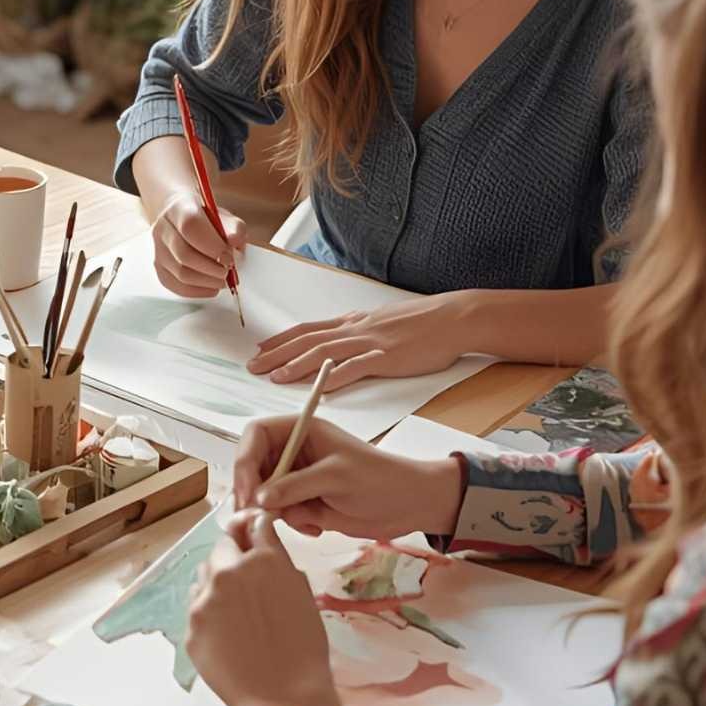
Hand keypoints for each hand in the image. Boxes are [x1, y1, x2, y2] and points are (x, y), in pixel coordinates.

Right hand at [151, 189, 246, 297]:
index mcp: (180, 208)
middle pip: (184, 254)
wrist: (182, 220)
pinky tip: (211, 287)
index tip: (229, 257)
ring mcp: (158, 250)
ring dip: (206, 281)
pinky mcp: (159, 268)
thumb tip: (234, 241)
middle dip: (211, 268)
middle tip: (228, 272)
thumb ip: (234, 228)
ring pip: (180, 273)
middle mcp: (163, 228)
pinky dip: (197, 291)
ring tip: (222, 280)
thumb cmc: (206, 220)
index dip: (212, 245)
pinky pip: (176, 286)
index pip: (191, 225)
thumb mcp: (225, 217)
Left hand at [187, 511, 343, 705]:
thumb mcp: (301, 594)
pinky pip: (196, 606)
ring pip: (204, 575)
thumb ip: (278, 562)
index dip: (253, 526)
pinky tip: (227, 632)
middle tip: (244, 576)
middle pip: (222, 546)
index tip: (251, 528)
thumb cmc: (303, 650)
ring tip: (237, 610)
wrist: (285, 697)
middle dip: (232, 555)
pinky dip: (209, 611)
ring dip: (217, 581)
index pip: (252, 524)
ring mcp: (205, 599)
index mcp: (263, 560)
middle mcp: (229, 572)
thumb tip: (263, 542)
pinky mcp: (190, 625)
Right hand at [233, 415, 462, 538]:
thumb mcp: (336, 477)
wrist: (411, 505)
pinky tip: (316, 528)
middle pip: (253, 466)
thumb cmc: (378, 479)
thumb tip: (258, 499)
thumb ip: (295, 486)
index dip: (245, 460)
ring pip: (264, 494)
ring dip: (276, 512)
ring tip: (304, 522)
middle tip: (257, 516)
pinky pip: (282, 513)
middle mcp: (294, 452)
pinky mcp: (305, 502)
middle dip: (254, 492)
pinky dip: (292, 523)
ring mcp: (298, 478)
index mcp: (301, 431)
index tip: (247, 490)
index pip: (256, 435)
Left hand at [247, 291, 469, 390]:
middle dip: (277, 353)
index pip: (309, 329)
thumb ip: (361, 330)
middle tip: (252, 365)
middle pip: (307, 340)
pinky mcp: (386, 357)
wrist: (453, 317)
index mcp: (354, 322)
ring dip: (296, 364)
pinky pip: (355, 368)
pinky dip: (333, 378)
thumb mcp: (383, 321)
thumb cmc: (423, 322)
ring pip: (324, 353)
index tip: (260, 347)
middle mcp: (355, 329)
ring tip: (274, 376)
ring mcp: (370, 342)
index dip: (282, 339)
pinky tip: (318, 388)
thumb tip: (343, 337)